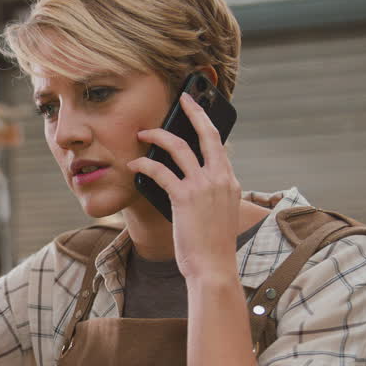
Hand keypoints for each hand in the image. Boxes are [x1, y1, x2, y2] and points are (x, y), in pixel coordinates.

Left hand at [128, 92, 241, 282]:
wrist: (213, 267)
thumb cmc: (212, 247)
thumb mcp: (219, 215)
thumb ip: (210, 195)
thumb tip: (190, 182)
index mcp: (231, 182)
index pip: (218, 146)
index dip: (207, 126)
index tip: (198, 112)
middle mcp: (221, 178)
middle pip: (208, 134)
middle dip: (194, 111)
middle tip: (184, 97)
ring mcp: (204, 186)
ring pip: (179, 147)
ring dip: (158, 136)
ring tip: (143, 133)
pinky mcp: (185, 197)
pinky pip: (160, 171)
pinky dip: (145, 164)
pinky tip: (134, 164)